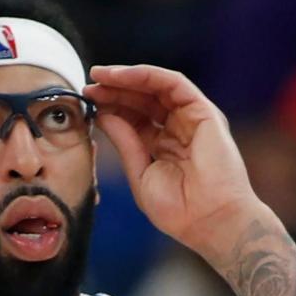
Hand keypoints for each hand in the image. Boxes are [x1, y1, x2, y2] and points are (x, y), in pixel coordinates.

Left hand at [84, 65, 263, 252]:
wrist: (209, 220)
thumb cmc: (178, 209)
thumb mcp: (140, 173)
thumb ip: (124, 142)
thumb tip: (103, 115)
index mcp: (164, 146)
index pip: (135, 118)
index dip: (110, 107)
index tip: (86, 102)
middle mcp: (179, 128)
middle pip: (143, 100)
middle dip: (114, 90)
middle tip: (87, 85)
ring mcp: (193, 118)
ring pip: (156, 87)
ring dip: (126, 78)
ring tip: (98, 76)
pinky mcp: (204, 111)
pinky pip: (173, 83)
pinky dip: (146, 75)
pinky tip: (120, 76)